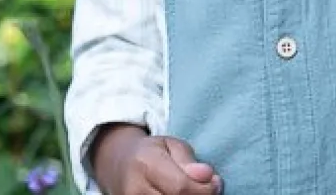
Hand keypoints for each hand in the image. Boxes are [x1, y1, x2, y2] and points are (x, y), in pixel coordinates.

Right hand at [92, 125, 221, 194]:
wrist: (119, 165)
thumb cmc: (151, 152)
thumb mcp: (171, 145)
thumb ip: (189, 161)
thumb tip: (208, 176)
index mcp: (145, 164)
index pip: (180, 188)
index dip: (204, 190)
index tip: (216, 183)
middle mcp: (134, 190)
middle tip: (209, 189)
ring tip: (195, 192)